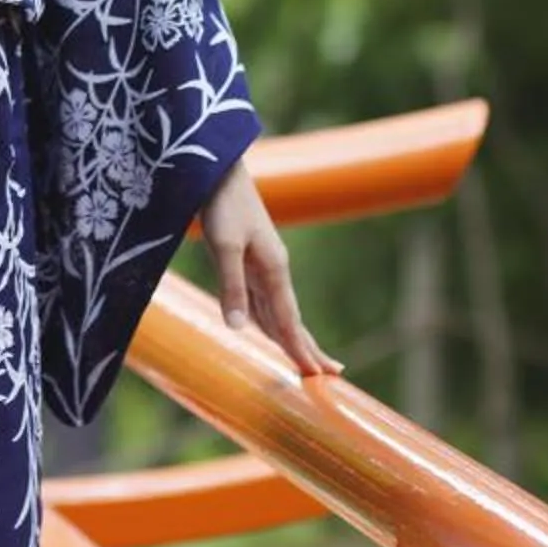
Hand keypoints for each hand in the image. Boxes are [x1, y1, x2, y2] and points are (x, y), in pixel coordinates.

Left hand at [200, 156, 342, 377]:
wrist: (219, 170)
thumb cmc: (222, 204)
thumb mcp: (224, 245)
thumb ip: (231, 286)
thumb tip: (239, 330)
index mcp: (274, 270)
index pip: (290, 321)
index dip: (300, 349)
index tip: (317, 376)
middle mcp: (273, 271)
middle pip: (292, 318)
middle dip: (307, 347)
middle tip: (328, 376)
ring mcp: (262, 265)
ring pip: (279, 311)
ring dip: (292, 336)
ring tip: (306, 359)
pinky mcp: (247, 260)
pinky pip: (264, 299)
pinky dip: (272, 319)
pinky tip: (270, 328)